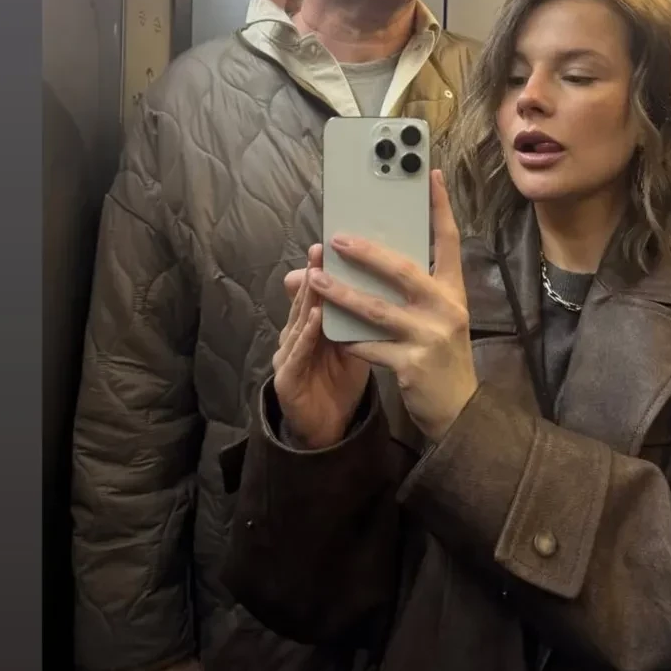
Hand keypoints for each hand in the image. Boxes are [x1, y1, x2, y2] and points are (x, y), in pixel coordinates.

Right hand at [273, 243, 370, 449]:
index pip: (319, 293)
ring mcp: (286, 357)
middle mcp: (295, 337)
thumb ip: (361, 318)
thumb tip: (384, 285)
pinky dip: (305, 335)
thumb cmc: (339, 383)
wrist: (328, 430)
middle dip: (314, 273)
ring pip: (298, 323)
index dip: (325, 269)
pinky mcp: (285, 381)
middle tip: (322, 248)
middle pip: (305, 302)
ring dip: (307, 299)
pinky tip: (315, 318)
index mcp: (312, 327)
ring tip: (318, 274)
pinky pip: (296, 355)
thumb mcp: (354, 345)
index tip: (338, 240)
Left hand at [307, 171, 477, 442]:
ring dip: (341, 293)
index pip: (448, 241)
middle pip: (403, 270)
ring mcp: (430, 336)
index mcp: (452, 292)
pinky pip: (368, 346)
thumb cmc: (441, 357)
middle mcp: (446, 308)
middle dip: (367, 252)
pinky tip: (325, 329)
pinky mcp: (412, 364)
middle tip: (337, 238)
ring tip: (314, 280)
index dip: (440, 208)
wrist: (459, 411)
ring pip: (376, 309)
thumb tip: (371, 263)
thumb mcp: (435, 319)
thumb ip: (405, 293)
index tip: (432, 175)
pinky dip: (345, 338)